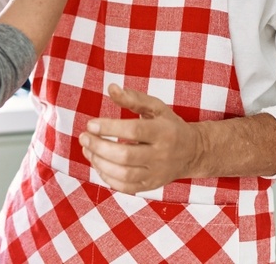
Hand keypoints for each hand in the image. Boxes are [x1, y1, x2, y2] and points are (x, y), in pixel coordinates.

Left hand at [78, 84, 202, 193]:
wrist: (192, 152)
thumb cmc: (168, 125)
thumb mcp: (156, 107)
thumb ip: (133, 98)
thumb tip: (111, 88)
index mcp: (164, 132)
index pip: (134, 130)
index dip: (109, 128)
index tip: (90, 124)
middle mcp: (162, 155)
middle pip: (126, 156)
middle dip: (99, 147)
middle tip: (83, 137)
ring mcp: (157, 173)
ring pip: (124, 174)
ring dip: (100, 163)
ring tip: (87, 149)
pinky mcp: (151, 186)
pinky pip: (126, 187)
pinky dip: (107, 177)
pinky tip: (98, 164)